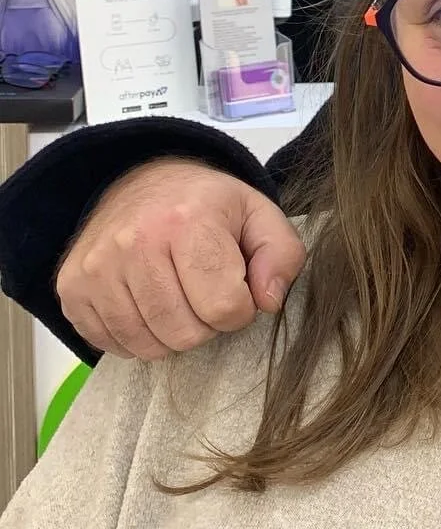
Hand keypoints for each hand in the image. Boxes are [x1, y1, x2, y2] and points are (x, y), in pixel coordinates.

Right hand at [56, 159, 306, 359]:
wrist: (144, 183)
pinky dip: (138, 337)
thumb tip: (268, 302)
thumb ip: (282, 257)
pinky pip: (112, 344)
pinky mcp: (72, 288)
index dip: (241, 309)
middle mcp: (134, 243)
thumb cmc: (209, 205)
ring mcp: (96, 268)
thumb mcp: (260, 216)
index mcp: (188, 221)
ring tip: (180, 297)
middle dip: (208, 324)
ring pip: (148, 345)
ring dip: (173, 334)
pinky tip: (150, 304)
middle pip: (184, 333)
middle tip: (206, 293)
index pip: (223, 306)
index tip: (237, 288)